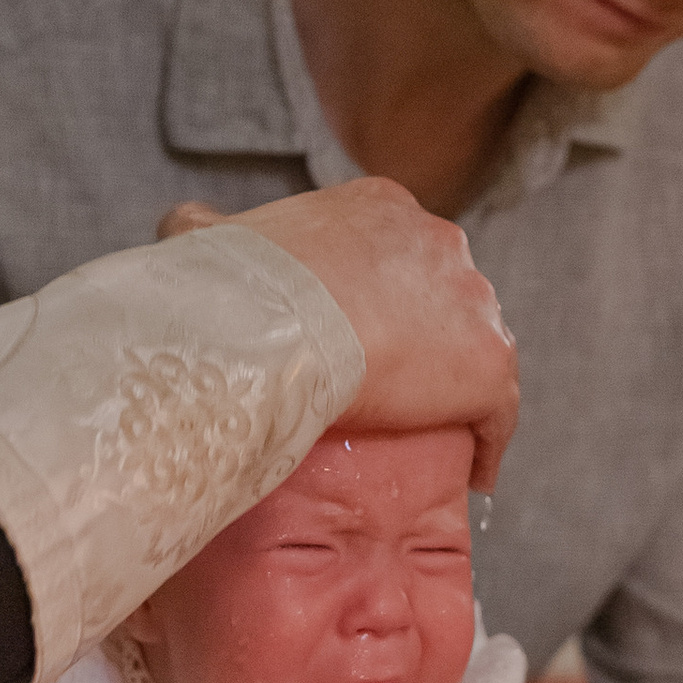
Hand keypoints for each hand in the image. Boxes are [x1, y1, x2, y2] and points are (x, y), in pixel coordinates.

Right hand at [214, 176, 519, 492]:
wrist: (269, 322)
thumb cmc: (235, 282)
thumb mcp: (207, 237)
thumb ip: (206, 229)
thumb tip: (186, 230)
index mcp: (380, 206)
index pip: (395, 254)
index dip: (379, 296)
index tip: (358, 332)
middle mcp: (439, 241)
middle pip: (444, 295)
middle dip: (424, 335)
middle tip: (386, 385)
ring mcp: (473, 302)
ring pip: (474, 348)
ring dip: (455, 386)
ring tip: (426, 433)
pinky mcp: (488, 366)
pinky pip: (497, 412)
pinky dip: (487, 442)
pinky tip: (470, 476)